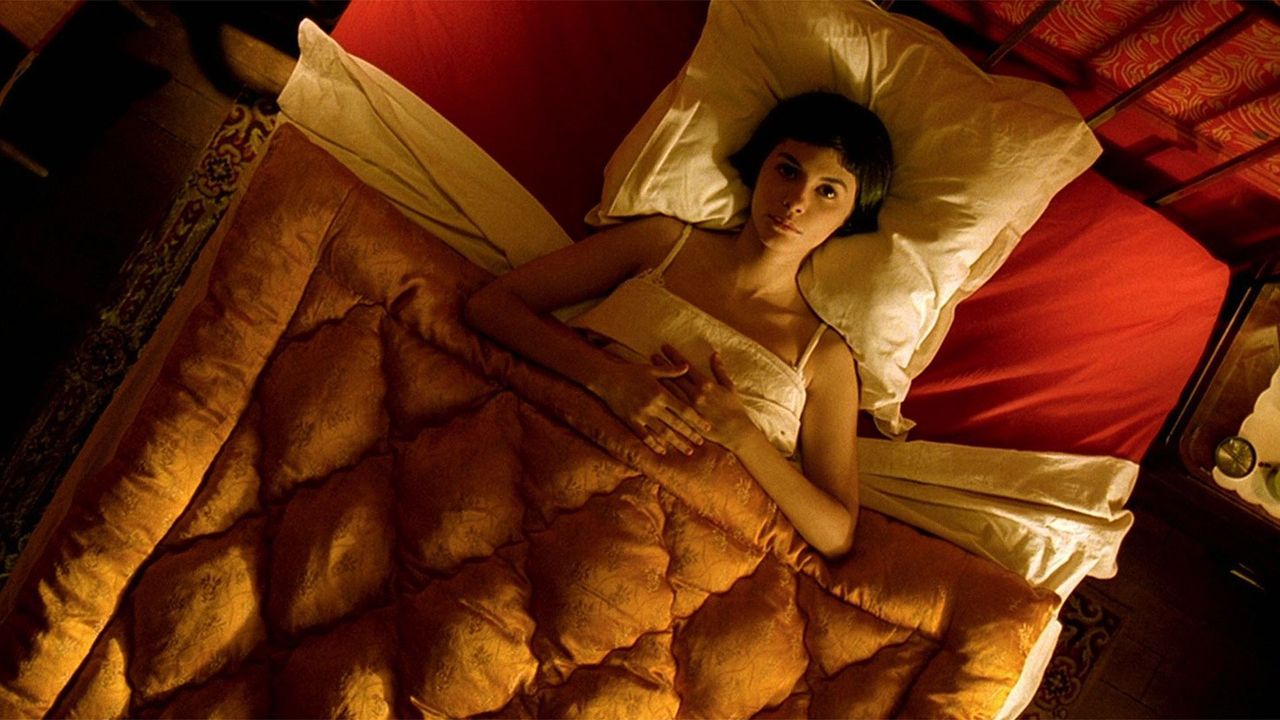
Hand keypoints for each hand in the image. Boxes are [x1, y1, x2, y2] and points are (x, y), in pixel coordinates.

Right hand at [591, 357, 711, 455]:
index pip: (684, 409)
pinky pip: (644, 436)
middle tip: (701, 443)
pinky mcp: (631, 421)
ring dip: (677, 443)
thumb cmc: (630, 372)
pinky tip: (663, 451)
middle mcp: (653, 406)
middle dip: (690, 434)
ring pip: (663, 433)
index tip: (707, 427)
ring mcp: (642, 415)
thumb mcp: (651, 369)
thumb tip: (688, 367)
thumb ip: (671, 371)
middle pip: (676, 424)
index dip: (697, 419)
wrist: (606, 378)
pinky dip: (654, 444)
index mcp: (661, 393)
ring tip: (688, 450)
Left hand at [654, 345, 756, 451]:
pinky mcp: (687, 420)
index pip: (685, 366)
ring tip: (649, 372)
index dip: (674, 356)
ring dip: (659, 380)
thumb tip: (715, 354)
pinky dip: (661, 401)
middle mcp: (695, 394)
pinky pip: (671, 409)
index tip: (664, 347)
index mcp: (705, 384)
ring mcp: (690, 408)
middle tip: (651, 355)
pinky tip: (653, 395)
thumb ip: (720, 369)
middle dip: (662, 365)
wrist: (736, 431)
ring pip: (670, 391)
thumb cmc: (734, 408)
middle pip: (674, 377)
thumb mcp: (729, 386)